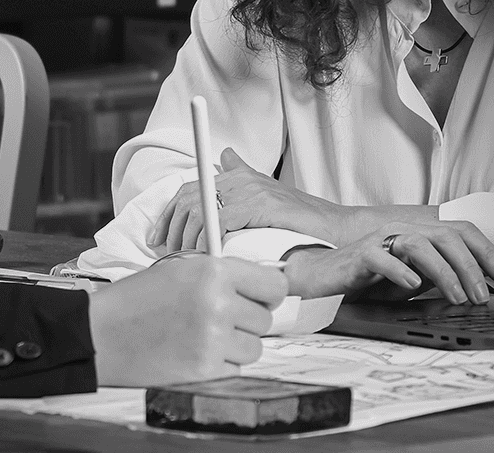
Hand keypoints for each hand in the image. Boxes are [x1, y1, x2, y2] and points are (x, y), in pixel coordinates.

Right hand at [88, 256, 287, 386]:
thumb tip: (265, 289)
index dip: (268, 294)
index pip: (275, 285)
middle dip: (245, 323)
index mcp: (214, 271)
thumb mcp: (180, 270)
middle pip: (265, 320)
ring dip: (234, 348)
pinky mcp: (205, 371)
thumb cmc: (136, 301)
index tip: (260, 300)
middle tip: (214, 322)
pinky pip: (235, 371)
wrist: (99, 334)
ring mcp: (213, 340)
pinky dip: (219, 368)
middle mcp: (218, 304)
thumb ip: (223, 277)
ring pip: (253, 349)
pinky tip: (191, 355)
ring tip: (200, 339)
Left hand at [147, 148, 340, 251]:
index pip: (189, 189)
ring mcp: (251, 190)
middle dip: (172, 228)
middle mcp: (241, 178)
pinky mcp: (260, 206)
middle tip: (167, 252)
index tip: (158, 237)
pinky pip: (219, 221)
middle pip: (188, 198)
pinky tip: (207, 254)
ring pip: (200, 209)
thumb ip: (244, 176)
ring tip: (186, 257)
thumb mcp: (267, 195)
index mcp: (238, 176)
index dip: (169, 213)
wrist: (335, 228)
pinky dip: (207, 239)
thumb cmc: (301, 221)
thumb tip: (224, 154)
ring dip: (187, 238)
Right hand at [283, 223, 493, 303]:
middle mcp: (404, 231)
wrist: (322, 279)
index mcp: (420, 235)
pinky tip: (413, 287)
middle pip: (446, 236)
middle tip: (482, 294)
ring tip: (456, 296)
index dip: (487, 252)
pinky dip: (401, 271)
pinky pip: (382, 257)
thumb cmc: (367, 281)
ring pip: (419, 244)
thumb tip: (476, 289)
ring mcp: (381, 240)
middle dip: (470, 265)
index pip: (462, 233)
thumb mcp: (413, 281)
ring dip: (443, 271)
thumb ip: (440, 279)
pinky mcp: (359, 255)